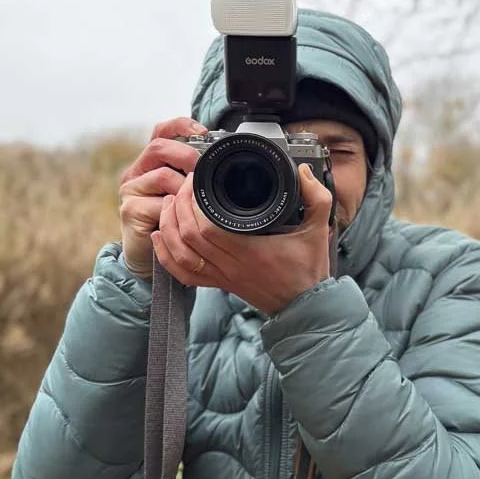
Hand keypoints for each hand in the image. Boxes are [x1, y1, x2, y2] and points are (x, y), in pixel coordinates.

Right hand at [118, 117, 207, 277]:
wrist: (152, 256)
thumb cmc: (175, 223)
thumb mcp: (187, 195)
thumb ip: (195, 177)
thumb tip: (223, 162)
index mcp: (152, 162)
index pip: (162, 132)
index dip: (181, 125)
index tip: (203, 131)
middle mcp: (138, 172)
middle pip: (160, 147)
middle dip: (186, 155)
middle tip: (203, 168)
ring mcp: (131, 190)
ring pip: (163, 175)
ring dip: (184, 189)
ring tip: (194, 202)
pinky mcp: (130, 210)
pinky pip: (159, 204)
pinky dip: (175, 210)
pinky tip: (182, 218)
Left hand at [152, 163, 333, 313]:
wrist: (305, 307)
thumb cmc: (309, 269)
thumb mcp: (319, 229)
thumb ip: (317, 197)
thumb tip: (302, 171)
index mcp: (251, 251)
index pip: (207, 227)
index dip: (193, 203)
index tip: (196, 181)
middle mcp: (231, 265)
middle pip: (188, 237)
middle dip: (178, 207)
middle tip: (183, 186)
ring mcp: (223, 277)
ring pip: (180, 255)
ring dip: (168, 228)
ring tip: (169, 204)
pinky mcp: (220, 284)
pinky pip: (184, 274)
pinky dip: (166, 257)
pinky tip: (160, 238)